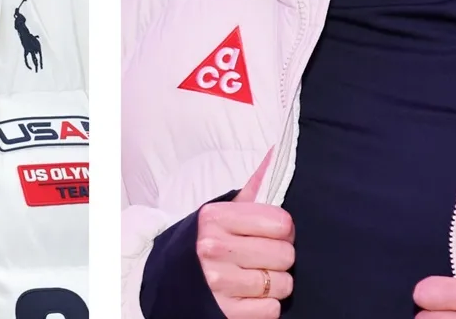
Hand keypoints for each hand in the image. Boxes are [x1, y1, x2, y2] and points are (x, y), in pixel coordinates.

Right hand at [196, 148, 294, 318]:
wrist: (170, 279)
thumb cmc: (205, 240)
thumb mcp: (222, 211)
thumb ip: (253, 187)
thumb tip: (275, 153)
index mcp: (216, 218)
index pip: (282, 223)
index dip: (283, 230)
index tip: (271, 232)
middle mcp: (215, 249)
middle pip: (285, 255)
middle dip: (279, 257)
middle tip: (262, 256)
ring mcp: (219, 284)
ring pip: (282, 285)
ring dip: (275, 283)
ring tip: (255, 275)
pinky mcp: (225, 312)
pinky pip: (272, 310)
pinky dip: (266, 305)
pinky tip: (250, 295)